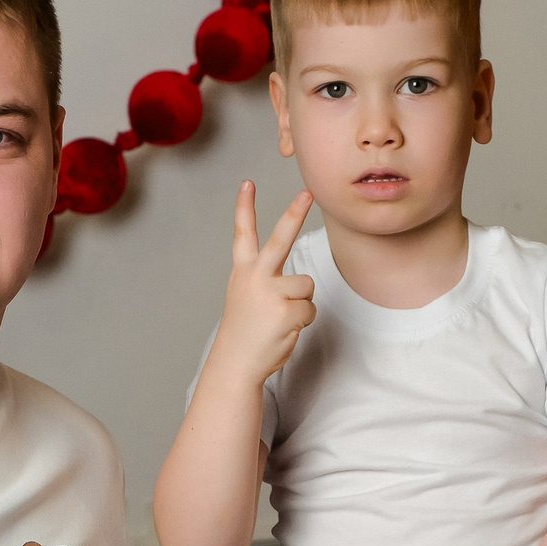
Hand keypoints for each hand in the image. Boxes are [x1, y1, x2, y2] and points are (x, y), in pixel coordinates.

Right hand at [209, 179, 315, 387]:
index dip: (244, 207)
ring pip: (306, 286)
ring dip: (301, 304)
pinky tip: (285, 330)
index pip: (243, 234)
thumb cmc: (246, 330)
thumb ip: (267, 281)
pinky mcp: (286, 312)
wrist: (236, 362)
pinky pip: (310, 309)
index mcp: (244, 271)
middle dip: (294, 213)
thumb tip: (302, 284)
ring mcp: (270, 293)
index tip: (247, 183)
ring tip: (281, 319)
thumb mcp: (247, 297)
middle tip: (307, 192)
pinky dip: (303, 322)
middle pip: (280, 239)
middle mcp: (255, 277)